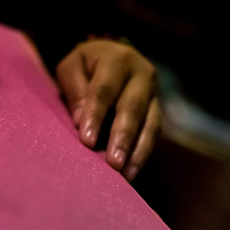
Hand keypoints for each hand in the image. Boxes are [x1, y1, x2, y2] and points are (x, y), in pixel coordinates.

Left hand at [56, 39, 159, 181]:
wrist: (110, 56)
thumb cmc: (85, 65)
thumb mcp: (72, 66)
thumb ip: (74, 88)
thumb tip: (81, 121)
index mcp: (117, 59)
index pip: (105, 90)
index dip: (96, 115)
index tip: (86, 140)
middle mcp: (142, 73)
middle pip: (133, 107)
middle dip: (122, 136)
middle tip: (113, 163)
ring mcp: (154, 92)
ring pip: (150, 123)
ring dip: (138, 151)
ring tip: (125, 174)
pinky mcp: (158, 109)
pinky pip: (155, 132)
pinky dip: (143, 153)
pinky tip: (131, 171)